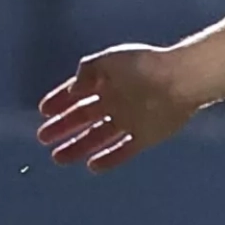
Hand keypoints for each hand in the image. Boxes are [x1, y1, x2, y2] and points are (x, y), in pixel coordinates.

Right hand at [37, 45, 198, 172]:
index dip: (60, 100)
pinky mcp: (147, 135)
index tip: (43, 111)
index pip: (79, 92)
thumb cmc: (146, 65)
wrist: (182, 80)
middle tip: (42, 137)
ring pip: (99, 136)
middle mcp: (119, 100)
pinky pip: (124, 150)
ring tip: (57, 158)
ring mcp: (132, 119)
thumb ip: (88, 70)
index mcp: (109, 80)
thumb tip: (74, 89)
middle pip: (85, 117)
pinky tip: (91, 165)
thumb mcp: (110, 59)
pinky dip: (109, 158)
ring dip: (79, 146)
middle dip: (63, 126)